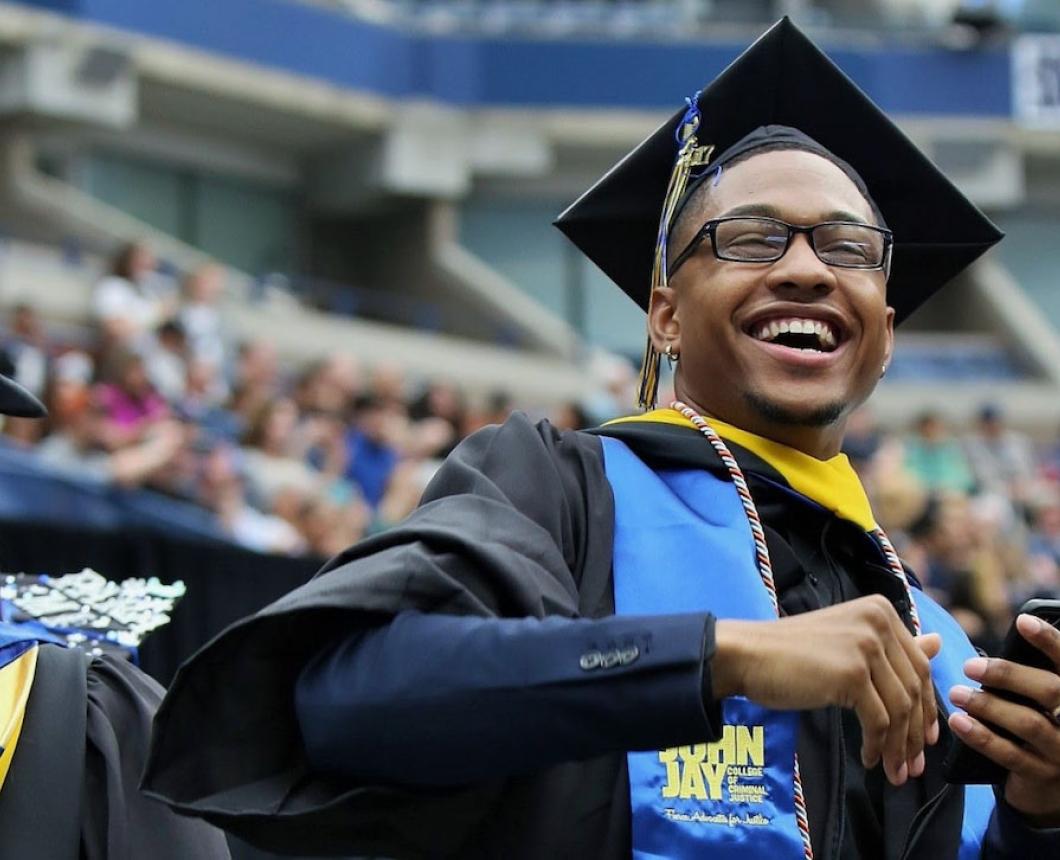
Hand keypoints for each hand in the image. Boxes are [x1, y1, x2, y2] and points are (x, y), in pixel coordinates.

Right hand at [714, 595, 941, 786]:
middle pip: (913, 689)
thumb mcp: (847, 643)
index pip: (918, 666)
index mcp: (880, 610)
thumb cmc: (791, 652)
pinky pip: (878, 720)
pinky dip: (877, 745)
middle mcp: (877, 622)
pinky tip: (869, 758)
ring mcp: (865, 646)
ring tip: (893, 771)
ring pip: (899, 709)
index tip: (925, 739)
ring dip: (898, 747)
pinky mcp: (852, 672)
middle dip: (916, 734)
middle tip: (913, 765)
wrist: (747, 654)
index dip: (925, 707)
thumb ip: (892, 646)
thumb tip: (937, 642)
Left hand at [946, 614, 1059, 825]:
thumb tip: (1004, 632)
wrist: (1049, 783)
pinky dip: (981, 737)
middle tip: (969, 666)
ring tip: (955, 694)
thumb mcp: (1035, 697)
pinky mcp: (1042, 776)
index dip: (1049, 640)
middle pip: (1051, 691)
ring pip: (1030, 723)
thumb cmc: (1036, 723)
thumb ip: (1025, 672)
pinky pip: (1011, 755)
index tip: (1022, 622)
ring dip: (988, 706)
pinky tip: (958, 722)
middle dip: (1009, 675)